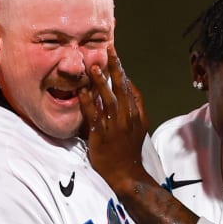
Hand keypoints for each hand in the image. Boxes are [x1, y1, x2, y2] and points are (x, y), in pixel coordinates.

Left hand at [77, 45, 151, 188]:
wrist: (126, 173)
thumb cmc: (129, 150)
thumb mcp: (140, 127)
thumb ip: (135, 107)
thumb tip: (128, 86)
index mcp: (137, 115)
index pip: (131, 88)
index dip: (122, 71)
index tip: (114, 55)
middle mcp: (128, 118)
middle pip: (121, 88)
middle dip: (115, 67)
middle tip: (109, 50)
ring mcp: (115, 127)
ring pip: (109, 100)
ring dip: (102, 82)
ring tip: (94, 67)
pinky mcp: (101, 135)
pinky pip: (94, 115)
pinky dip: (88, 102)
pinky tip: (82, 91)